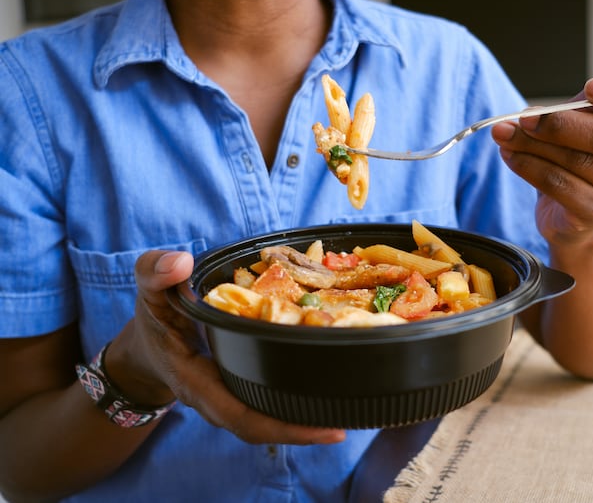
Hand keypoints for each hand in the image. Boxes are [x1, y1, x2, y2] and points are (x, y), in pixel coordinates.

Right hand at [106, 250, 345, 444]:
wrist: (147, 346)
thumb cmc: (152, 319)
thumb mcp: (148, 291)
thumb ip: (156, 273)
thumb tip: (180, 263)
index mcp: (196, 382)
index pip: (241, 415)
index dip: (282, 426)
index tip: (324, 429)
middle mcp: (216, 400)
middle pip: (262, 426)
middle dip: (302, 430)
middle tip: (344, 428)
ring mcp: (230, 398)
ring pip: (268, 419)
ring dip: (304, 421)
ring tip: (346, 415)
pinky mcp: (242, 389)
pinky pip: (269, 403)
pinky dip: (296, 401)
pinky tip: (327, 393)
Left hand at [492, 61, 592, 245]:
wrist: (568, 211)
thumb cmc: (584, 155)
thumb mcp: (590, 118)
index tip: (590, 86)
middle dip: (560, 124)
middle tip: (525, 115)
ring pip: (577, 161)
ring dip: (534, 144)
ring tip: (505, 132)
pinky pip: (559, 185)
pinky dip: (529, 166)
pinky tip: (510, 155)